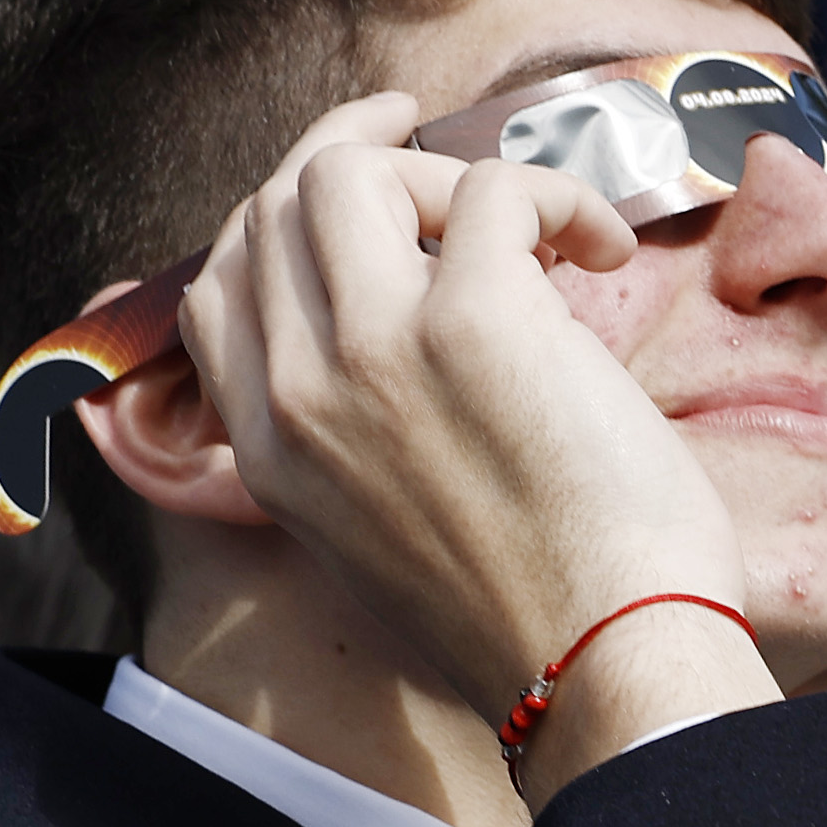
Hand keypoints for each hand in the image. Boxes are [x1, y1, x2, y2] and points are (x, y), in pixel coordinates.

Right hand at [128, 93, 774, 795]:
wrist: (606, 676)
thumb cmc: (541, 622)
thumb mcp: (389, 542)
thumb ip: (364, 446)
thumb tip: (414, 356)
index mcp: (271, 451)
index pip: (220, 284)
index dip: (283, 216)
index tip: (358, 185)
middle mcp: (299, 393)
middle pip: (276, 206)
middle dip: (361, 158)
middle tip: (442, 151)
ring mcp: (376, 351)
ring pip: (352, 172)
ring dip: (449, 172)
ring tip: (538, 229)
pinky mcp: (476, 321)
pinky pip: (494, 189)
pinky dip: (558, 198)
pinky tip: (603, 252)